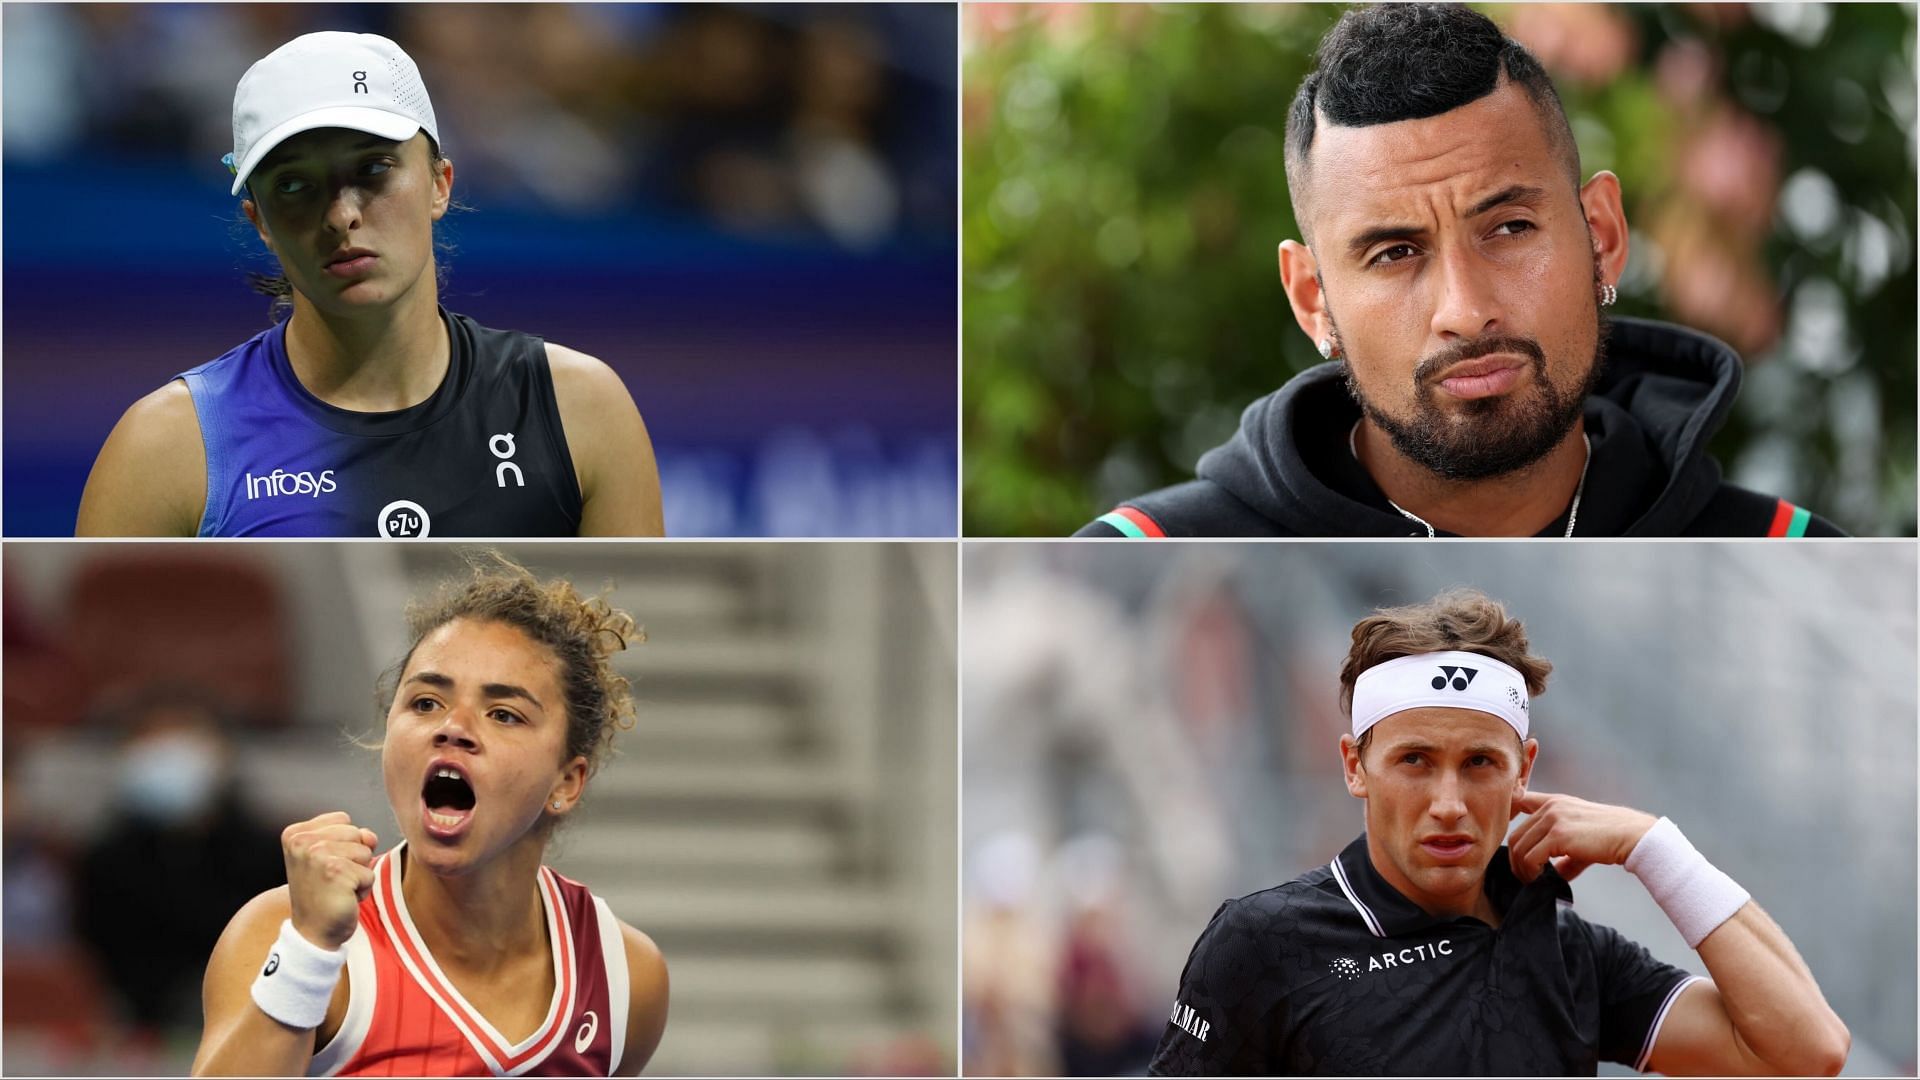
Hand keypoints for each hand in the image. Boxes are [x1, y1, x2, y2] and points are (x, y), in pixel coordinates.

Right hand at [281, 811, 377, 949]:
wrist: (312, 933)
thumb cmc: (322, 894)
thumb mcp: (331, 856)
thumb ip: (353, 836)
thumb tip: (370, 836)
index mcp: (295, 833)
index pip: (343, 820)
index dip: (344, 844)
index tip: (324, 866)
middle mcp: (302, 841)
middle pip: (356, 833)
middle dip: (353, 858)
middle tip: (332, 880)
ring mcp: (317, 856)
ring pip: (365, 852)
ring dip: (358, 873)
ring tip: (337, 888)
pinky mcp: (335, 872)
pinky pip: (369, 873)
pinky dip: (363, 889)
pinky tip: (343, 898)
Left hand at [1507, 790, 1655, 883]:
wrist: (1633, 836)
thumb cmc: (1611, 839)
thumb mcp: (1581, 840)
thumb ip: (1563, 854)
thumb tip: (1552, 877)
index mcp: (1555, 802)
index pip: (1519, 800)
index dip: (1509, 818)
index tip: (1512, 843)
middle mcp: (1550, 807)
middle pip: (1515, 834)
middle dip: (1515, 859)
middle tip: (1524, 876)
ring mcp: (1553, 819)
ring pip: (1519, 847)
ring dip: (1521, 869)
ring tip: (1532, 881)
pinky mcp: (1559, 835)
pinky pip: (1531, 857)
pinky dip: (1531, 872)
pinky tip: (1540, 879)